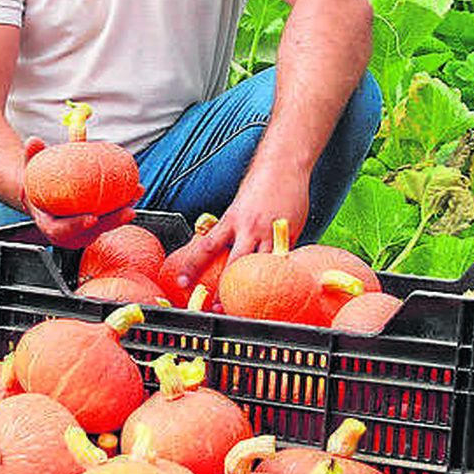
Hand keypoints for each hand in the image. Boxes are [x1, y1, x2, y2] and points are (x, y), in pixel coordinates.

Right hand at [18, 136, 140, 249]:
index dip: (77, 226)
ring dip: (123, 213)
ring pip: (105, 226)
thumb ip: (31, 157)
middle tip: (127, 209)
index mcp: (48, 224)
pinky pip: (109, 218)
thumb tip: (34, 141)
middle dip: (112, 222)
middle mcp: (66, 233)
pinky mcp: (94, 226)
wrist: (40, 198)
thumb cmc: (36, 186)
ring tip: (135, 194)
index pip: (61, 231)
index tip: (92, 218)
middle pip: (91, 232)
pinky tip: (134, 190)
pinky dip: (122, 206)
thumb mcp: (31, 172)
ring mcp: (82, 232)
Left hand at [165, 168, 310, 294]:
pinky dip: (278, 273)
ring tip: (246, 306)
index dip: (192, 267)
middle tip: (216, 308)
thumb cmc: (259, 185)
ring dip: (251, 288)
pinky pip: (282, 260)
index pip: (205, 248)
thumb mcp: (238, 207)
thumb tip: (222, 248)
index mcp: (230, 221)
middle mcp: (248, 229)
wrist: (283, 166)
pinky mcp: (290, 235)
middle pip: (233, 266)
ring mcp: (270, 233)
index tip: (182, 284)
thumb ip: (231, 229)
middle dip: (224, 289)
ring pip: (259, 268)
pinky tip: (277, 285)